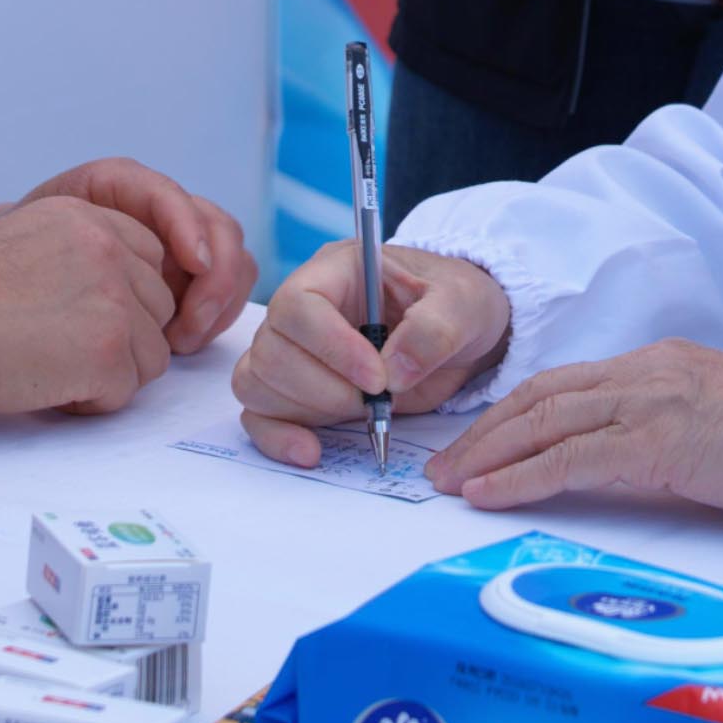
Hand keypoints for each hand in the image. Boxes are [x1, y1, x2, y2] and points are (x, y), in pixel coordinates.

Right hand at [0, 196, 179, 415]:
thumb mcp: (25, 237)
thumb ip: (78, 249)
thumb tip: (116, 290)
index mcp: (87, 216)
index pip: (149, 259)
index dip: (122, 298)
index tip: (82, 317)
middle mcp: (109, 248)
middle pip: (157, 307)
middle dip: (122, 337)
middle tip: (63, 348)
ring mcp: (114, 298)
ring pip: (152, 353)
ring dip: (110, 372)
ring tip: (54, 368)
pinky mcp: (109, 350)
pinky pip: (127, 391)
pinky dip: (91, 402)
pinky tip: (48, 387)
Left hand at [33, 157, 258, 352]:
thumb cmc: (5, 265)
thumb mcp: (23, 243)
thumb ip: (61, 246)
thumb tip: (103, 278)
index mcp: (115, 185)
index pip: (166, 194)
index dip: (186, 226)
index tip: (189, 265)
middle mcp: (155, 207)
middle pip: (218, 227)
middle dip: (214, 279)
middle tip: (185, 329)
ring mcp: (175, 242)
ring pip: (232, 259)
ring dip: (220, 302)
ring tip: (181, 341)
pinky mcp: (183, 278)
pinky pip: (223, 289)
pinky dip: (214, 315)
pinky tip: (180, 341)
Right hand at [230, 241, 513, 468]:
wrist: (460, 335)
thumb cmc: (456, 305)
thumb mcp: (463, 305)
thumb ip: (433, 331)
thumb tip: (394, 372)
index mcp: (338, 270)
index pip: (300, 302)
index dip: (330, 346)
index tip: (377, 379)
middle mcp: (303, 308)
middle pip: (273, 349)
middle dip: (326, 387)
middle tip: (377, 400)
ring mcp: (293, 350)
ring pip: (259, 382)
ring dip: (308, 411)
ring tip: (362, 412)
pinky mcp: (294, 391)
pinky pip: (259, 414)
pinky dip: (278, 438)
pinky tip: (311, 452)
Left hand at [424, 339, 722, 514]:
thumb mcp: (712, 418)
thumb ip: (665, 425)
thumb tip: (626, 458)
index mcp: (657, 364)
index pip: (566, 384)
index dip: (515, 413)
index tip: (481, 441)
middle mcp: (643, 373)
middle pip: (541, 397)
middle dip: (486, 432)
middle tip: (444, 464)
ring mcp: (645, 402)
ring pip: (543, 422)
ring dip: (488, 454)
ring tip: (450, 482)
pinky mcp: (652, 441)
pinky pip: (567, 459)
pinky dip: (519, 477)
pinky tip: (488, 495)